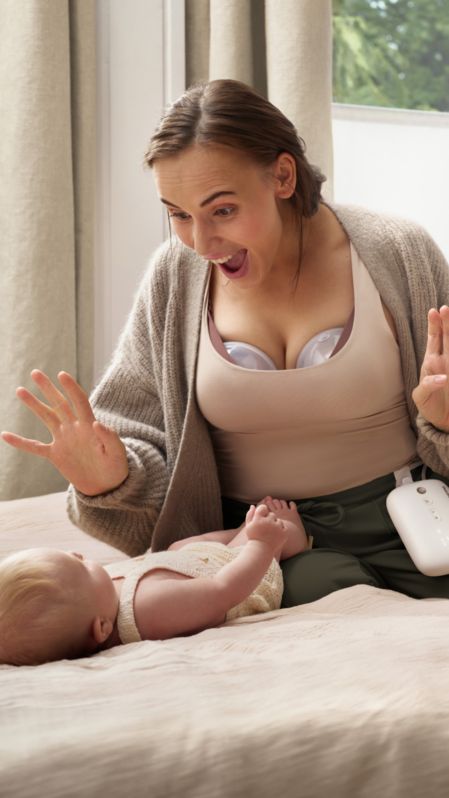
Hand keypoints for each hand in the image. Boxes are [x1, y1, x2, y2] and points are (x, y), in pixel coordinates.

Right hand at [1, 370, 128, 494]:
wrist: (106, 485)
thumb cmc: (116, 467)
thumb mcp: (117, 453)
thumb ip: (109, 438)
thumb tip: (98, 424)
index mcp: (89, 425)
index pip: (79, 401)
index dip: (71, 388)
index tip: (61, 374)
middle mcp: (74, 428)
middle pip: (59, 403)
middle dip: (48, 388)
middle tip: (35, 372)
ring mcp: (63, 440)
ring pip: (46, 417)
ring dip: (34, 404)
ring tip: (20, 390)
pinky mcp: (56, 454)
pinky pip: (35, 447)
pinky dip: (21, 442)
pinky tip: (5, 435)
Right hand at [244, 504, 287, 550]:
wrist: (260, 551)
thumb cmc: (253, 538)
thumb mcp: (248, 526)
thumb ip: (250, 515)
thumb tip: (253, 505)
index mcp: (258, 519)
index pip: (263, 508)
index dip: (263, 513)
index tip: (261, 519)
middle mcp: (268, 522)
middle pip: (272, 515)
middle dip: (269, 520)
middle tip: (266, 529)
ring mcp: (276, 528)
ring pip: (279, 521)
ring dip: (276, 525)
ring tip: (270, 533)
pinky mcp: (283, 533)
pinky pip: (284, 527)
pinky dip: (281, 531)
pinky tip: (275, 536)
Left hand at [412, 307, 448, 432]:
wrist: (444, 421)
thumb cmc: (430, 406)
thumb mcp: (421, 397)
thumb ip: (428, 386)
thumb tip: (442, 378)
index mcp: (432, 362)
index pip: (433, 339)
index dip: (433, 325)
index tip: (433, 311)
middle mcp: (446, 360)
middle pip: (448, 337)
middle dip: (447, 322)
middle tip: (446, 308)